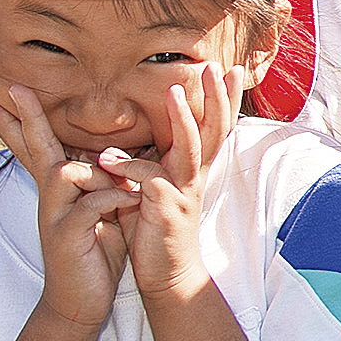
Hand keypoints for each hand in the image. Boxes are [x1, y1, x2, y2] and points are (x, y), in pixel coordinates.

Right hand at [0, 84, 136, 327]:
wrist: (82, 301)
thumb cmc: (96, 252)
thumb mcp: (105, 210)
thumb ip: (107, 182)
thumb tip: (118, 154)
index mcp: (60, 190)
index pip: (40, 147)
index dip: (23, 122)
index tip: (7, 93)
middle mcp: (50, 198)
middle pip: (37, 149)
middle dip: (28, 119)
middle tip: (13, 89)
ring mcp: (54, 216)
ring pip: (67, 172)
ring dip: (100, 173)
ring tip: (127, 189)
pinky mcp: (65, 236)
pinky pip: (89, 204)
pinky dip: (113, 200)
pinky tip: (131, 203)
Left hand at [93, 62, 240, 302]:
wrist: (165, 273)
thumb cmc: (157, 227)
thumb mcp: (157, 186)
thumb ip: (150, 159)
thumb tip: (131, 137)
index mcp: (195, 167)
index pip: (215, 125)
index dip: (225, 98)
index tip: (233, 68)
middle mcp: (195, 175)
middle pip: (213, 130)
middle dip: (215, 97)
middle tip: (214, 66)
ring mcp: (183, 191)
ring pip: (188, 149)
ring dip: (181, 119)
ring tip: (172, 91)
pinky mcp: (164, 209)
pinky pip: (149, 181)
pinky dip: (128, 168)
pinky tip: (107, 159)